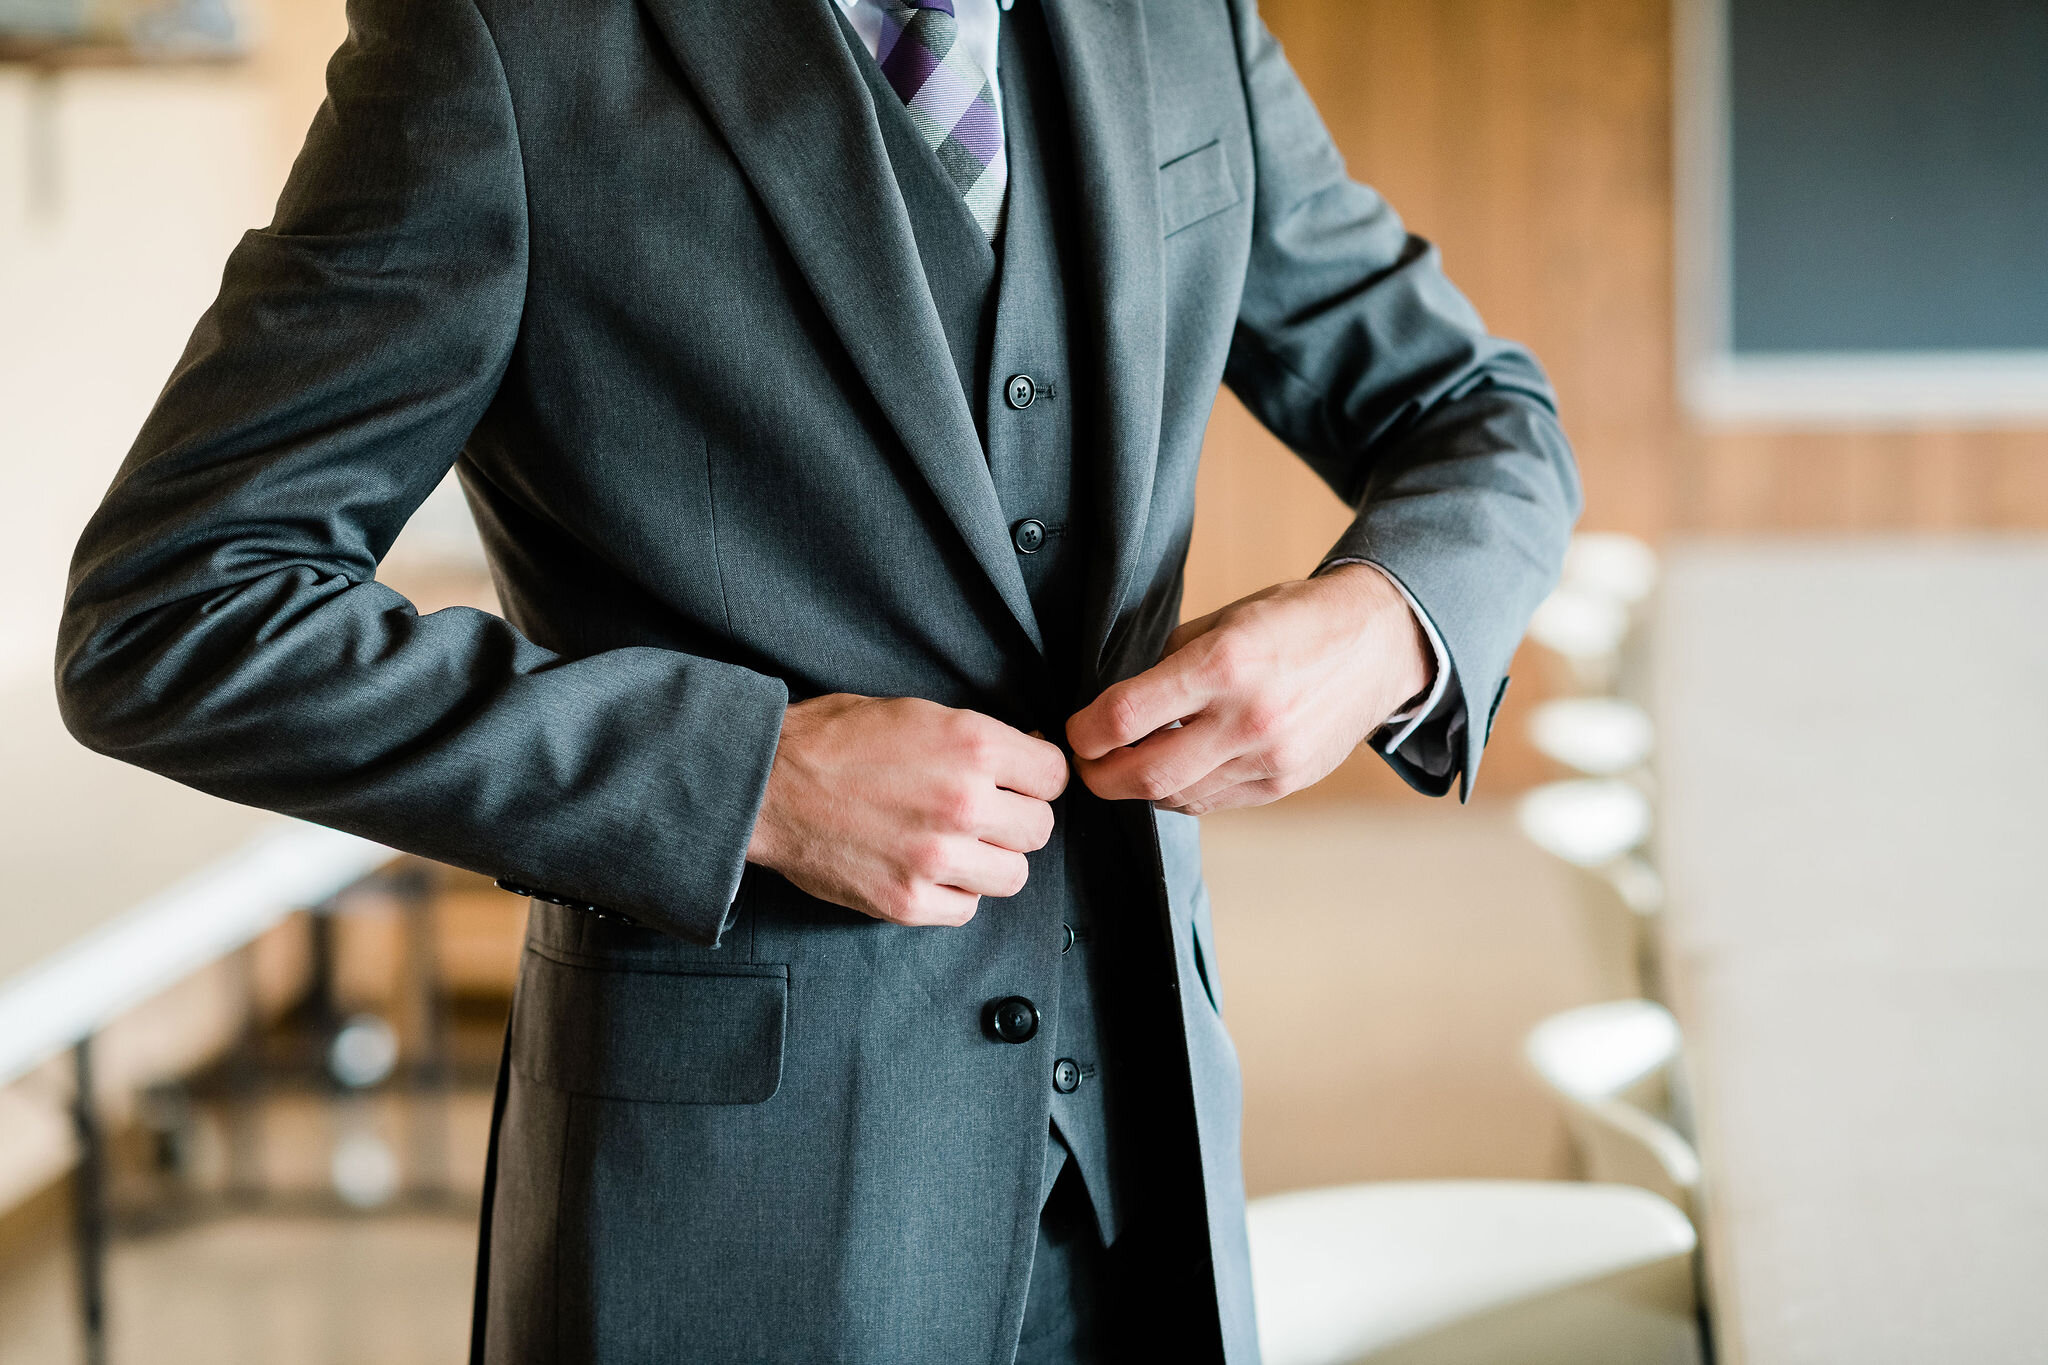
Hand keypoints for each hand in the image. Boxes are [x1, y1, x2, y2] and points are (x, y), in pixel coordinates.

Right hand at [746, 695, 1069, 926]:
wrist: (766, 785)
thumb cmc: (836, 740)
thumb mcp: (919, 713)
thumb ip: (980, 739)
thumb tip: (1031, 755)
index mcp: (973, 745)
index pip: (1055, 777)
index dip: (1036, 778)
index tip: (1018, 783)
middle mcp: (965, 802)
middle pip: (1040, 829)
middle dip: (1016, 819)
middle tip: (982, 814)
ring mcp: (938, 858)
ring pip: (1013, 875)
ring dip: (990, 861)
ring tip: (955, 844)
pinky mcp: (909, 901)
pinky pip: (966, 908)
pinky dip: (953, 893)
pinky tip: (925, 868)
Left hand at [1066, 564, 1430, 814]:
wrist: (1380, 643)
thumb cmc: (1294, 619)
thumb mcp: (1226, 618)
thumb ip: (1169, 661)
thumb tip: (1114, 700)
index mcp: (1225, 664)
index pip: (1125, 717)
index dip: (1084, 731)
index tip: (1074, 730)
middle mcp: (1248, 719)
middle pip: (1142, 775)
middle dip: (1098, 776)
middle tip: (1084, 764)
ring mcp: (1269, 759)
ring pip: (1174, 797)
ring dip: (1138, 787)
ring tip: (1126, 764)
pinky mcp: (1283, 784)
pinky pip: (1210, 803)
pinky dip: (1179, 793)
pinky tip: (1173, 769)